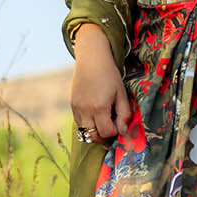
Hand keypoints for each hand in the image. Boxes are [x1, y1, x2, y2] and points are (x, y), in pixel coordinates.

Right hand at [71, 24, 130, 142]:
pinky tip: (95, 115)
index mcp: (99, 107)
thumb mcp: (121, 94)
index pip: (106, 132)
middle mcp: (85, 110)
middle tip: (112, 131)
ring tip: (104, 123)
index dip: (115, 133)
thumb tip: (123, 132)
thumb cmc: (110, 75)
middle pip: (93, 137)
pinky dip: (87, 124)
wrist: (91, 59)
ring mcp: (76, 108)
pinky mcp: (72, 105)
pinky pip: (79, 123)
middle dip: (104, 137)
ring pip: (84, 132)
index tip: (120, 126)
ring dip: (94, 132)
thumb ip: (124, 115)